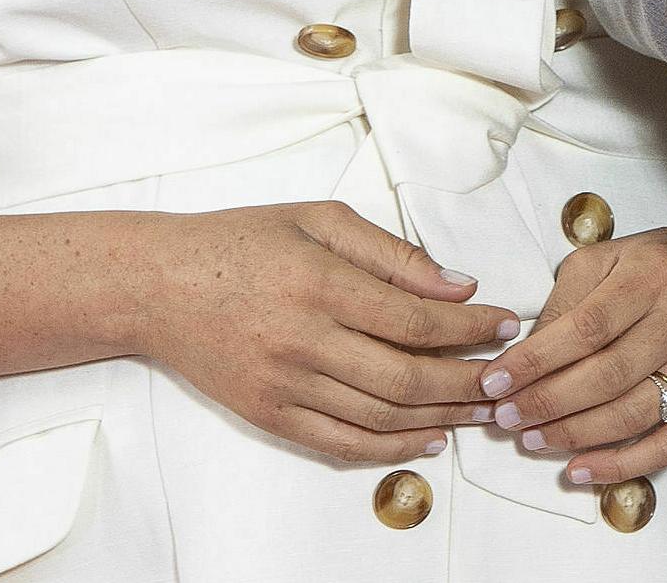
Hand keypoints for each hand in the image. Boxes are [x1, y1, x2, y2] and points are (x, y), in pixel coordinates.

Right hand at [136, 202, 518, 462]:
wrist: (159, 285)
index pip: (416, 318)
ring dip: (441, 418)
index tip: (506, 322)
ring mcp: (284, 386)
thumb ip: (392, 252)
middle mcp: (304, 341)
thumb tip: (457, 283)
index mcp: (321, 283)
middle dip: (468, 381)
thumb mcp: (321, 218)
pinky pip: (340, 444)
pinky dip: (390, 448)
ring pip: (380, 417)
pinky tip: (427, 437)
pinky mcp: (268, 416)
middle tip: (507, 377)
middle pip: (406, 378)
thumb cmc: (245, 240)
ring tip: (481, 410)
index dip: (470, 327)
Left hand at [480, 210, 666, 486]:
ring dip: (576, 436)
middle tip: (506, 419)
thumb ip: (567, 298)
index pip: (586, 327)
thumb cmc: (665, 263)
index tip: (495, 382)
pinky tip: (581, 470)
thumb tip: (526, 354)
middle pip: (608, 375)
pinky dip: (622, 465)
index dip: (536, 360)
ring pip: (634, 413)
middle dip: (548, 403)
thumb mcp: (612, 256)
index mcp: (650, 275)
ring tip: (533, 441)